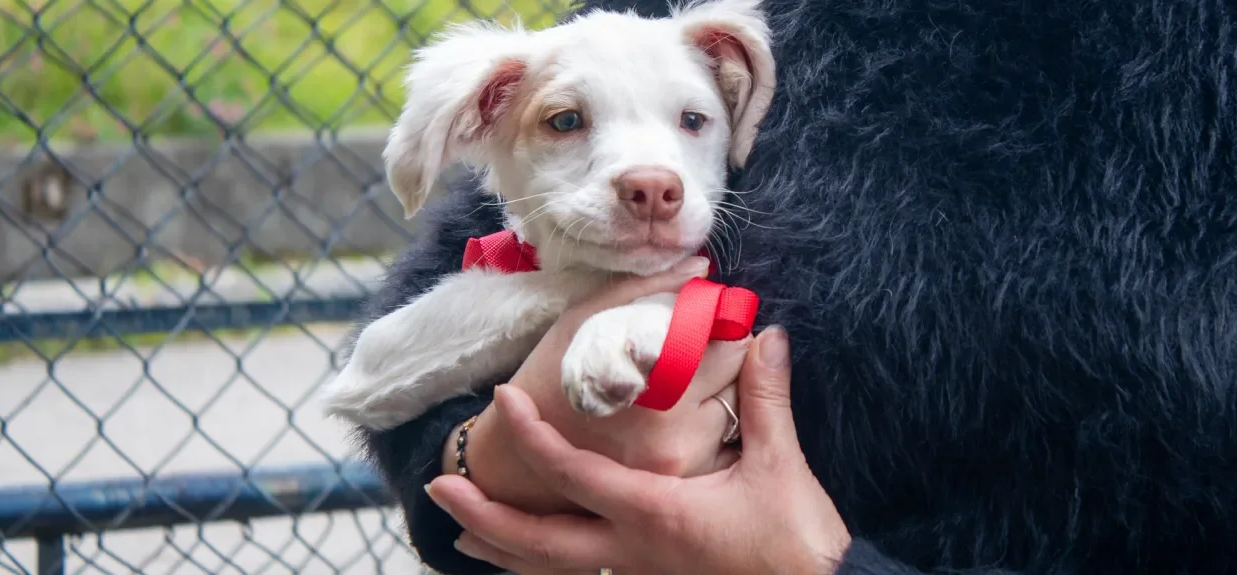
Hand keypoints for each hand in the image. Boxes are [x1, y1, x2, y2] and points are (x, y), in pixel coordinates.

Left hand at [428, 327, 852, 573]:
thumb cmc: (796, 544)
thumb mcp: (780, 467)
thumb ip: (766, 398)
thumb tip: (767, 336)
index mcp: (654, 514)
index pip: (574, 473)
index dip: (533, 437)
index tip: (501, 402)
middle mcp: (633, 551)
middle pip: (537, 544)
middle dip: (485, 515)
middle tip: (439, 486)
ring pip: (553, 571)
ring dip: (504, 550)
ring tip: (463, 535)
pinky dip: (546, 569)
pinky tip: (537, 561)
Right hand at [442, 256, 749, 514]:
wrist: (518, 469)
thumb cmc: (546, 384)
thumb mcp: (580, 323)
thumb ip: (644, 289)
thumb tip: (702, 268)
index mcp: (653, 380)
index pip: (732, 343)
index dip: (724, 324)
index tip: (708, 319)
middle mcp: (676, 431)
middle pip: (741, 380)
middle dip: (725, 359)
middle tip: (698, 351)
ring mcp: (682, 465)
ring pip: (736, 414)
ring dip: (720, 394)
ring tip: (681, 388)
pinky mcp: (681, 487)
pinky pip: (720, 447)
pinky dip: (709, 429)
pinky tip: (676, 422)